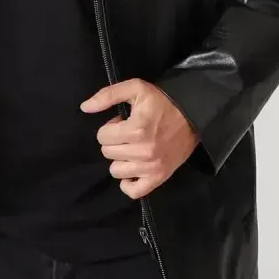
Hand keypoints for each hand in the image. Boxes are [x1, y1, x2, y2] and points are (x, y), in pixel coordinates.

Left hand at [80, 78, 199, 198]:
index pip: (102, 136)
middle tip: (129, 134)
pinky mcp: (159, 178)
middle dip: (114, 141)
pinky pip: (133, 191)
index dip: (110, 127)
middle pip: (107, 153)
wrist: (194, 116)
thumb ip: (108, 95)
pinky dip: (128, 183)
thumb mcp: (136, 88)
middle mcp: (143, 151)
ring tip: (132, 148)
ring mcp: (151, 167)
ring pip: (116, 171)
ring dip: (120, 159)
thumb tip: (84, 108)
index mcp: (136, 129)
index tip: (122, 122)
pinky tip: (132, 169)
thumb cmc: (162, 101)